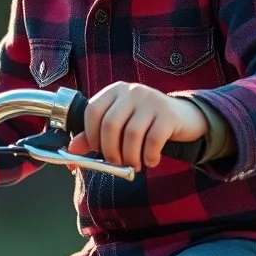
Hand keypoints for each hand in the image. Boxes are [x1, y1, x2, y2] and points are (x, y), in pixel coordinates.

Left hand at [67, 82, 208, 170]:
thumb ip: (94, 135)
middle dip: (110, 151)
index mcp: (114, 91)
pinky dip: (149, 156)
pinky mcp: (168, 114)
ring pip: (132, 134)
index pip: (92, 111)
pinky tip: (151, 161)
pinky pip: (153, 140)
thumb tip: (71, 150)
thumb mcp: (119, 124)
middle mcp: (131, 91)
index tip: (97, 151)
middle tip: (116, 163)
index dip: (90, 135)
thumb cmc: (145, 122)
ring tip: (134, 164)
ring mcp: (151, 100)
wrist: (184, 117)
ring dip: (130, 157)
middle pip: (110, 124)